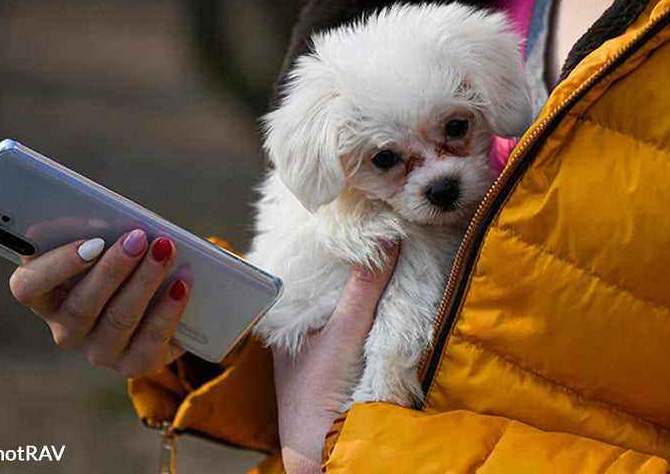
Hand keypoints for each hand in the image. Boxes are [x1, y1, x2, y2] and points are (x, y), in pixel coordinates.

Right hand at [7, 230, 188, 376]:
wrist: (161, 303)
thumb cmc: (124, 264)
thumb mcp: (106, 247)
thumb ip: (100, 235)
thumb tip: (115, 223)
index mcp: (46, 297)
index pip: (28, 287)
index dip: (58, 265)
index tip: (92, 242)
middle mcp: (67, 331)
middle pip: (81, 305)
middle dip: (114, 268)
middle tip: (138, 238)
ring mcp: (100, 351)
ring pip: (119, 318)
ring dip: (145, 281)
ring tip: (165, 252)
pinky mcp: (135, 363)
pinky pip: (151, 339)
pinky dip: (169, 309)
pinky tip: (181, 285)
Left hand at [273, 241, 399, 473]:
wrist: (324, 446)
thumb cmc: (318, 394)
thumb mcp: (344, 332)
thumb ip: (364, 287)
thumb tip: (385, 239)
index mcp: (284, 321)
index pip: (301, 272)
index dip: (322, 247)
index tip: (346, 222)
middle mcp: (296, 332)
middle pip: (322, 286)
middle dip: (344, 263)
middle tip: (370, 229)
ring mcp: (315, 349)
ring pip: (337, 305)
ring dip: (358, 286)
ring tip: (381, 250)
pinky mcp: (337, 364)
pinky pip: (352, 324)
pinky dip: (367, 309)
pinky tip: (384, 293)